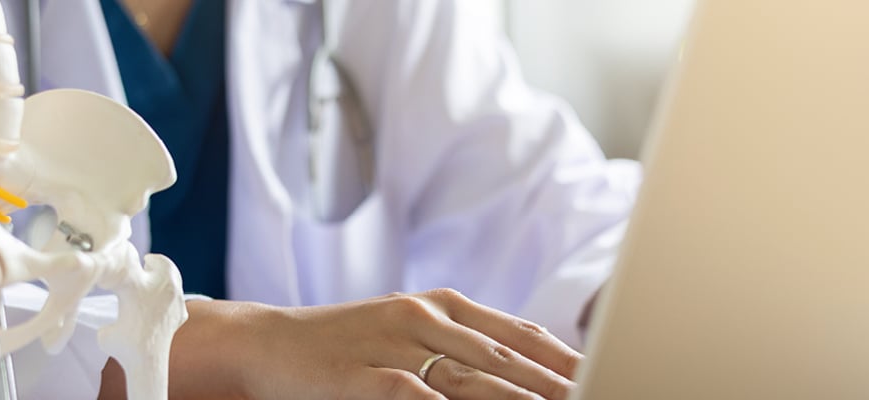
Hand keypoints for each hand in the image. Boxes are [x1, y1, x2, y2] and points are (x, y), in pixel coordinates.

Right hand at [127, 289, 581, 399]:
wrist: (266, 343)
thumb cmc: (342, 344)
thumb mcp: (406, 332)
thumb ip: (460, 346)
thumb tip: (518, 369)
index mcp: (441, 306)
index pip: (519, 334)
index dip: (565, 358)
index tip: (603, 374)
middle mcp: (426, 320)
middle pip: (510, 360)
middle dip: (560, 385)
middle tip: (603, 394)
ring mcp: (398, 348)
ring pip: (480, 380)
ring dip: (526, 399)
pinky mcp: (370, 379)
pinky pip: (425, 399)